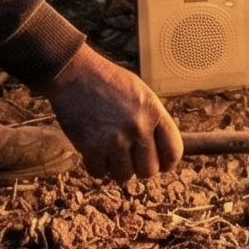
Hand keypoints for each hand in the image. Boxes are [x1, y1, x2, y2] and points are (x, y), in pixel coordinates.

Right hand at [44, 46, 181, 181]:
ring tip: (110, 151)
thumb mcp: (141, 93)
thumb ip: (153, 120)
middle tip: (129, 158)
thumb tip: (162, 152)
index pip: (173, 151)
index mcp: (153, 111)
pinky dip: (96, 166)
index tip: (160, 163)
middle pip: (149, 170)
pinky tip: (94, 151)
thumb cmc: (108, 82)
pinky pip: (99, 173)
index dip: (167, 162)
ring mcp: (115, 138)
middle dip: (139, 168)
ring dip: (116, 168)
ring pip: (124, 176)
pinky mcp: (91, 147)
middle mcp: (138, 127)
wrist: (75, 73)